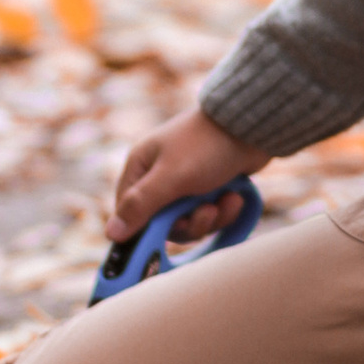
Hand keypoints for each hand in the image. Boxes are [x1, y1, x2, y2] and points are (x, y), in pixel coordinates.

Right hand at [109, 103, 262, 244]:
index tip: (166, 236)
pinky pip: (210, 214)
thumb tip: (111, 234)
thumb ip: (141, 206)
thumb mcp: (171, 177)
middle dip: (189, 223)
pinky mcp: (209, 187)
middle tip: (206, 211)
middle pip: (163, 223)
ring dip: (210, 217)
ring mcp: (186, 182)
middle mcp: (159, 175)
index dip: (145, 229)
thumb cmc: (206, 146)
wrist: (252, 127)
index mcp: (141, 167)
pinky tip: (235, 196)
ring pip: (189, 221)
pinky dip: (223, 210)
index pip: (129, 212)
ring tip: (226, 201)